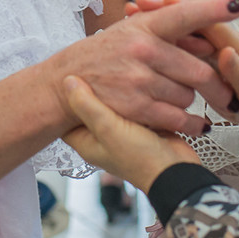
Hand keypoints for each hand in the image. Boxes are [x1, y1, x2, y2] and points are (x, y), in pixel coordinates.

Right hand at [47, 0, 238, 136]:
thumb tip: (207, 41)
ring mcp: (139, 80)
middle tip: (226, 93)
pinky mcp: (135, 107)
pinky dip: (191, 124)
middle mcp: (143, 50)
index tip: (238, 3)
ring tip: (178, 98)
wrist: (65, 80)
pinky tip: (196, 125)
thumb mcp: (132, 30)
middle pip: (199, 70)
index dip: (214, 8)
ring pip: (189, 96)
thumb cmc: (105, 52)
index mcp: (145, 26)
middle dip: (215, 85)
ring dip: (191, 101)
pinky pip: (177, 118)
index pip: (185, 15)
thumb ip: (168, 32)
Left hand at [62, 75, 199, 192]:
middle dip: (89, 88)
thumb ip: (87, 105)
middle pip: (88, 108)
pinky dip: (133, 93)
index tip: (64, 76)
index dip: (61, 99)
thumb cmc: (141, 159)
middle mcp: (102, 136)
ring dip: (113, 89)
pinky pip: (133, 105)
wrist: (178, 172)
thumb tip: (68, 81)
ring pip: (113, 104)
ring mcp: (123, 130)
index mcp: (86, 141)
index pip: (64, 118)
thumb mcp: (108, 130)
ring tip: (109, 67)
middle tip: (88, 66)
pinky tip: (133, 77)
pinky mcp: (142, 124)